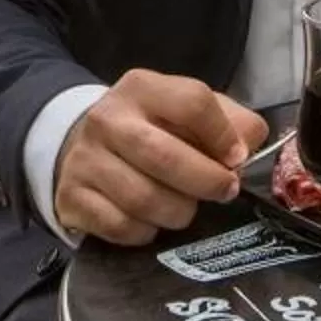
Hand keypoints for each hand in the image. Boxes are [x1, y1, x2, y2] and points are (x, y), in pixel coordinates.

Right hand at [52, 68, 269, 246]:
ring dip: (178, 212)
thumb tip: (248, 146)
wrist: (84, 144)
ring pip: (143, 198)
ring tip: (186, 209)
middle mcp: (108, 119)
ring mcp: (85, 159)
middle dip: (206, 181)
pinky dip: (146, 232)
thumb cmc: (151, 130)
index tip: (237, 158)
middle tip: (224, 192)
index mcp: (142, 88)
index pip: (192, 103)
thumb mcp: (187, 113)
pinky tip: (152, 222)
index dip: (223, 135)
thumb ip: (229, 122)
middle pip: (165, 156)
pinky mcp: (72, 197)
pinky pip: (121, 227)